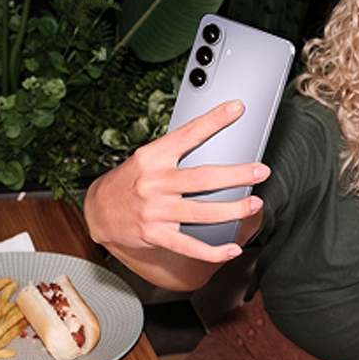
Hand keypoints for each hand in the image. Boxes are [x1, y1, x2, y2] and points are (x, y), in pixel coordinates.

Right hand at [83, 100, 267, 269]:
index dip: (214, 120)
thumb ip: (175, 152)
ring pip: (201, 212)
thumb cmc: (129, 181)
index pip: (188, 134)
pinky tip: (232, 249)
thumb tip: (214, 141)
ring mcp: (156, 210)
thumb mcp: (146, 159)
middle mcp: (155, 182)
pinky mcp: (156, 235)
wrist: (97, 210)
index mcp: (153, 157)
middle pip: (202, 178)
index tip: (237, 108)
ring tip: (254, 204)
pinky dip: (214, 250)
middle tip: (260, 170)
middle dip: (236, 175)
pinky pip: (190, 246)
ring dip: (232, 210)